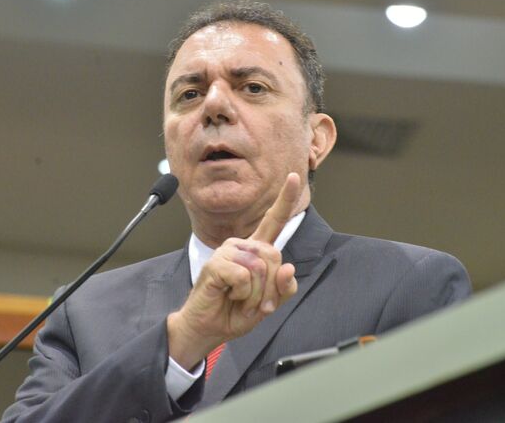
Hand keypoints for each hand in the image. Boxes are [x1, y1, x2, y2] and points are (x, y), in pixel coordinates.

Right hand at [167, 173, 301, 369]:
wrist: (208, 328)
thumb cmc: (235, 312)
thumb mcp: (268, 304)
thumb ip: (283, 288)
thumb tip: (288, 268)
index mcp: (256, 251)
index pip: (274, 221)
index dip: (285, 200)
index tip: (295, 176)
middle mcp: (242, 246)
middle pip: (275, 257)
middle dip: (271, 288)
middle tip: (257, 304)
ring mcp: (227, 252)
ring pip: (260, 268)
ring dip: (256, 294)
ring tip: (240, 300)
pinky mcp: (215, 264)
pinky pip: (244, 276)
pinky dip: (242, 293)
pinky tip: (229, 295)